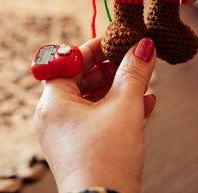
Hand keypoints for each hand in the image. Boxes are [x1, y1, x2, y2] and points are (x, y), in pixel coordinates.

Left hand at [34, 37, 156, 192]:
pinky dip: (115, 110)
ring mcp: (62, 134)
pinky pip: (94, 119)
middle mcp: (52, 116)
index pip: (68, 60)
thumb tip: (145, 45)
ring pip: (90, 100)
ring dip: (118, 90)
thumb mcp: (125, 108)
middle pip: (79, 79)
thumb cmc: (107, 156)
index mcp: (52, 101)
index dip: (94, 48)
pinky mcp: (76, 149)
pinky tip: (146, 105)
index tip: (118, 40)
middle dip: (110, 69)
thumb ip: (134, 73)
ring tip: (144, 83)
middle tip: (135, 60)